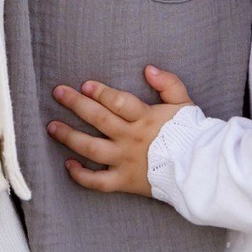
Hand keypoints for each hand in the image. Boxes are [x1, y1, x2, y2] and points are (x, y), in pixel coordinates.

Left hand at [47, 65, 194, 195]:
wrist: (199, 172)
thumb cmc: (190, 134)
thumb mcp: (184, 103)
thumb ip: (169, 83)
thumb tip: (149, 68)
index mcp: (145, 118)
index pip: (118, 102)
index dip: (100, 92)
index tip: (85, 85)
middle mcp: (131, 139)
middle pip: (98, 119)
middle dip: (75, 104)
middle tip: (58, 92)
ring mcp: (125, 161)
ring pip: (91, 149)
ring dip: (69, 137)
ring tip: (52, 127)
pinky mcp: (124, 182)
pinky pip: (98, 182)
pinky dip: (80, 175)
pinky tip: (68, 165)